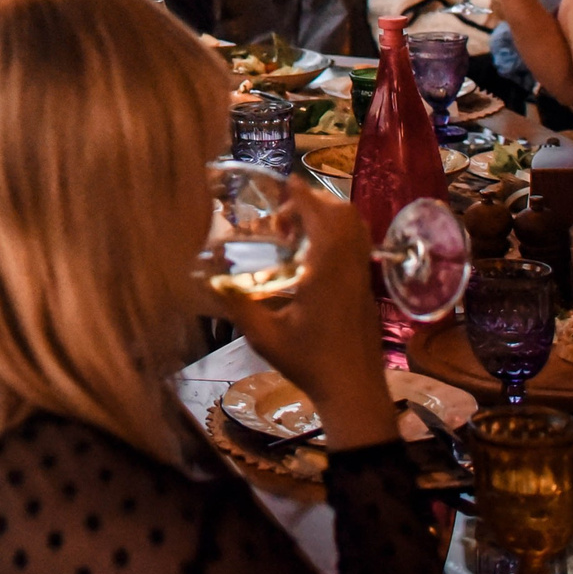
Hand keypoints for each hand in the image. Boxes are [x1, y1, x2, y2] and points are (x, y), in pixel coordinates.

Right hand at [214, 185, 395, 449]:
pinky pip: (358, 245)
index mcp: (326, 269)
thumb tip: (206, 281)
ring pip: (355, 227)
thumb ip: (237, 305)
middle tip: (283, 217)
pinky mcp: (366, 286)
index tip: (286, 183)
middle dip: (314, 202)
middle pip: (343, 213)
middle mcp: (349, 264)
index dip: (304, 195)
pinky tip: (312, 258)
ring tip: (296, 233)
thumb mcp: (264, 336)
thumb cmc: (309, 362)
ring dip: (328, 217)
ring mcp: (362, 275)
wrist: (354, 390)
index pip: (320, 215)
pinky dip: (338, 234)